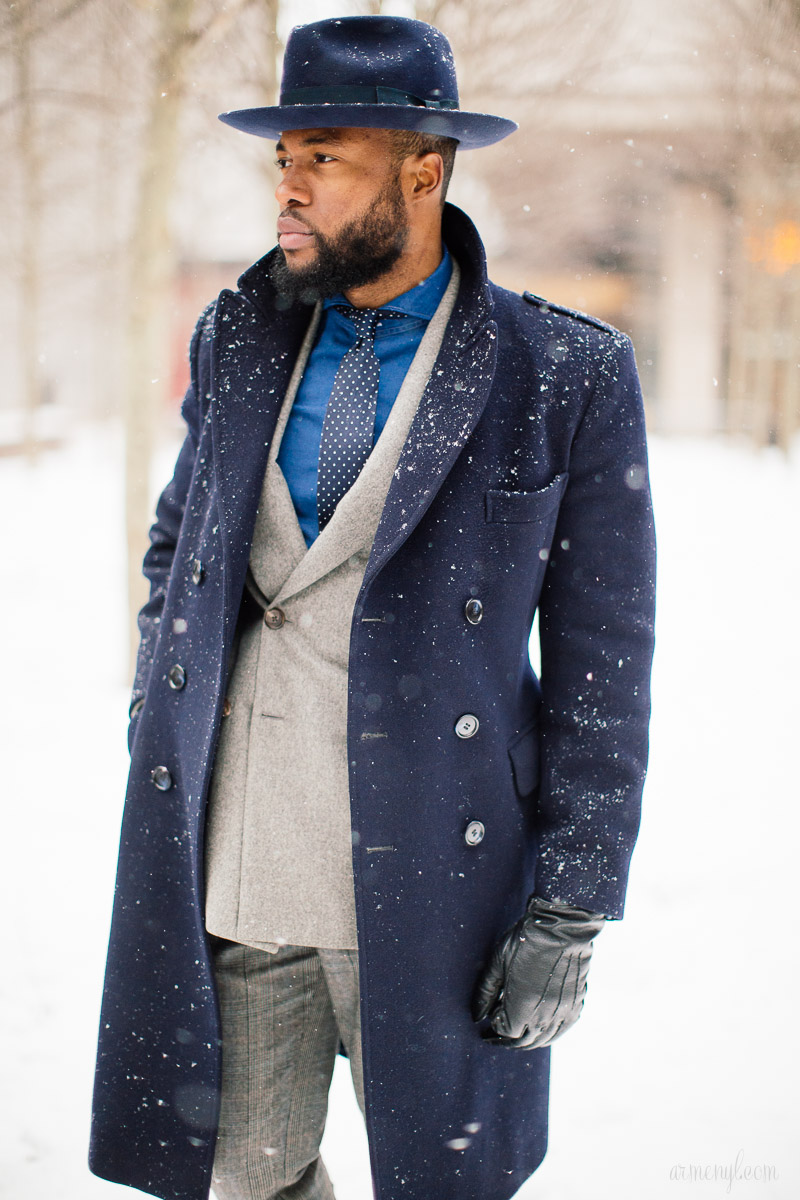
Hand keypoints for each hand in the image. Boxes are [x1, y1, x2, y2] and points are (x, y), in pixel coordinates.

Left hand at [472, 895, 604, 1048]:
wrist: (562, 927)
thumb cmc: (526, 941)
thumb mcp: (498, 963)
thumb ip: (486, 992)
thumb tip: (477, 1017)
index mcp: (522, 1007)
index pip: (506, 1031)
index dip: (496, 1025)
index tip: (491, 1014)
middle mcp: (544, 1016)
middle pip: (524, 1041)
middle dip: (507, 1039)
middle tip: (496, 1033)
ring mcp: (562, 1012)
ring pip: (543, 1040)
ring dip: (527, 1039)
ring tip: (515, 1032)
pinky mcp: (576, 1005)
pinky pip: (560, 1030)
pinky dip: (547, 1033)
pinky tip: (538, 1026)